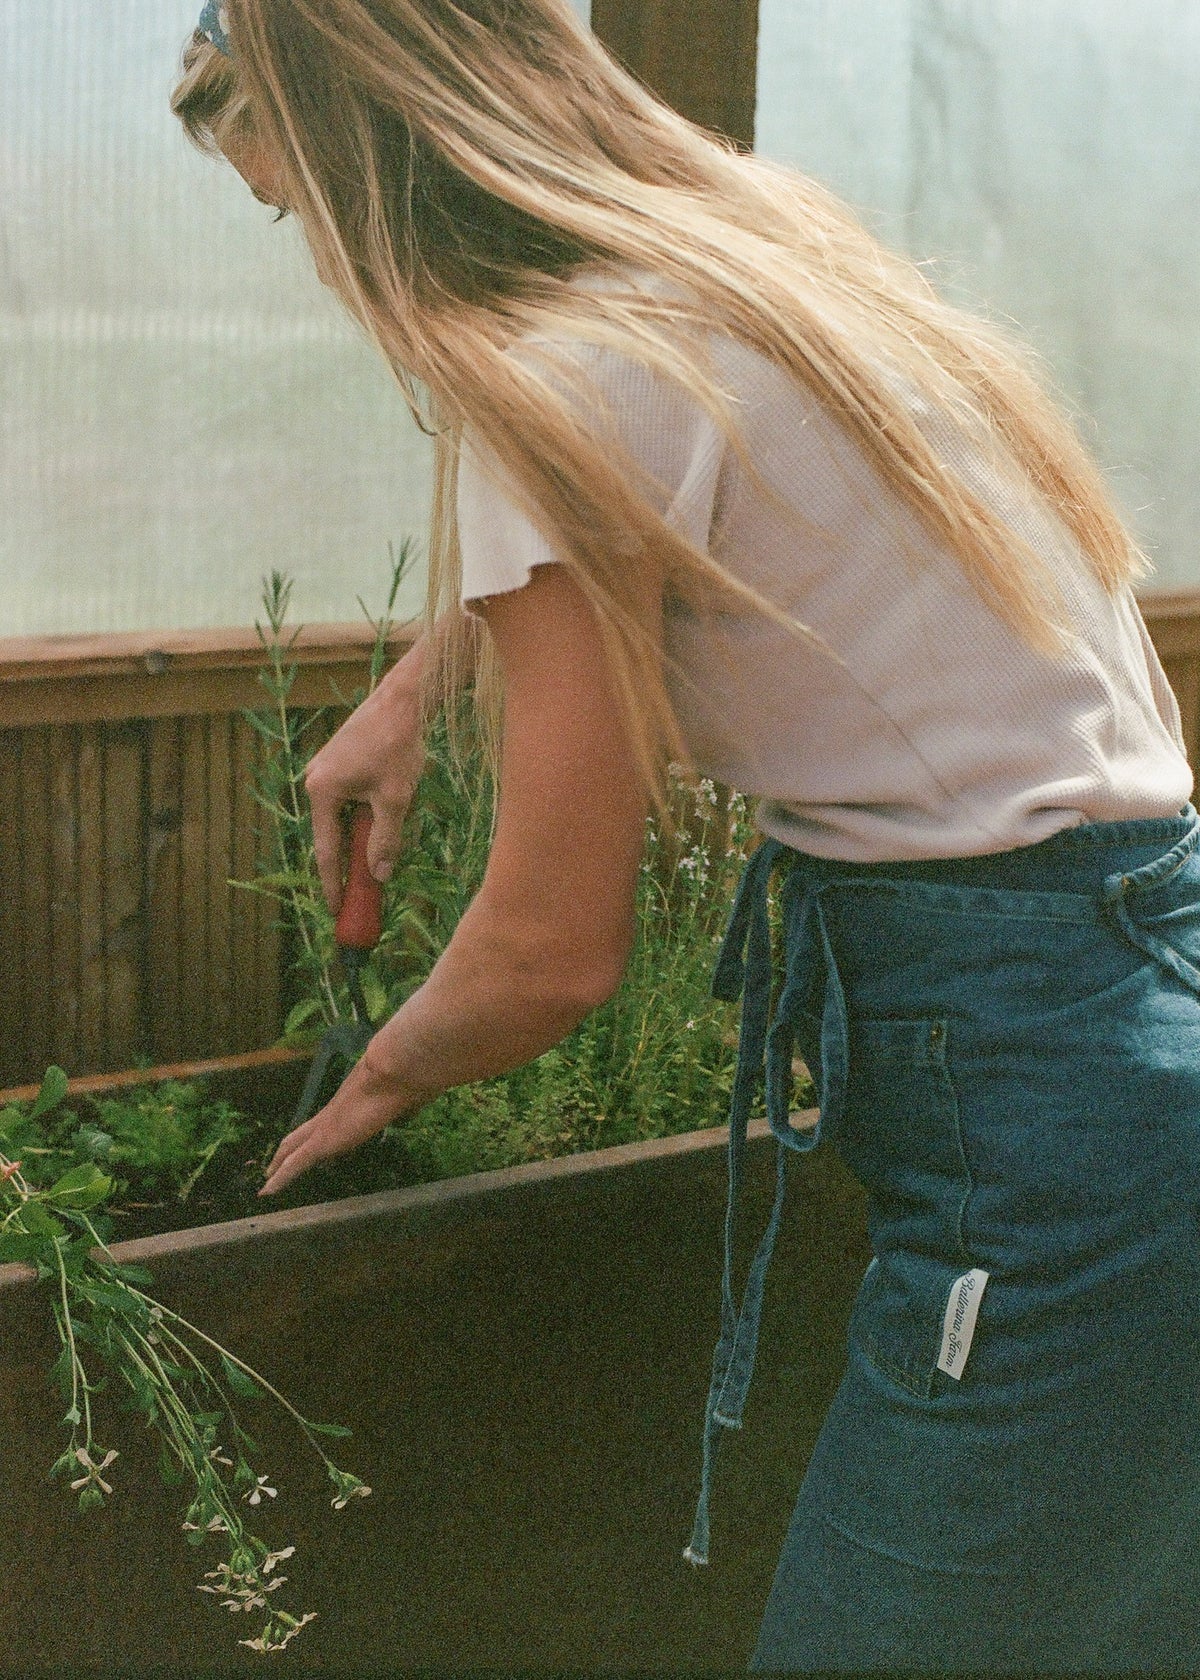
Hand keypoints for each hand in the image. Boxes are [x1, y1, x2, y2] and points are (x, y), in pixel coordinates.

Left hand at [257, 1048, 422, 1197]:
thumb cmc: (406, 1079)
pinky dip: (280, 1178)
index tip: (307, 1144)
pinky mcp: (324, 1140)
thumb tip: (417, 1100)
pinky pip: (295, 1163)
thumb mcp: (407, 1094)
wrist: (397, 1068)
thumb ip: (406, 1101)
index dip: (312, 1135)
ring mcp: (325, 1126)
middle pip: (299, 1134)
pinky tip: (267, 1192)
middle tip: (273, 1165)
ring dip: (278, 1165)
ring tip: (267, 1181)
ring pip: (291, 1149)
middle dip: (285, 1151)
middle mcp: (331, 1113)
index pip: (324, 1122)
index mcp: (349, 1104)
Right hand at [305, 654, 426, 912]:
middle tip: (359, 898)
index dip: (333, 885)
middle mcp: (316, 782)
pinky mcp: (340, 761)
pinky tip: (381, 827)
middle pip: (333, 836)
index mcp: (322, 793)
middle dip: (347, 866)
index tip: (337, 910)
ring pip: (344, 819)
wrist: (403, 699)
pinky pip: (349, 801)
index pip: (327, 852)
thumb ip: (385, 840)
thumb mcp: (395, 799)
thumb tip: (380, 876)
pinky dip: (362, 819)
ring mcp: (326, 770)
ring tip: (375, 867)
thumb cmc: (397, 747)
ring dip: (359, 840)